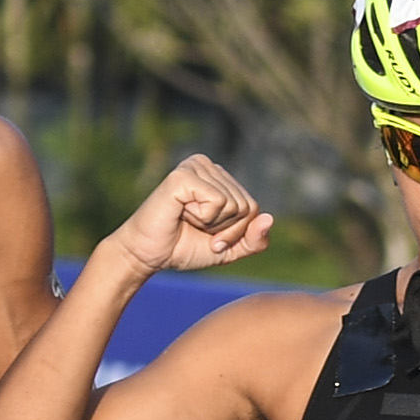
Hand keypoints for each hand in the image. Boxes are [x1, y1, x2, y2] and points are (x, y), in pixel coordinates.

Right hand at [112, 154, 273, 281]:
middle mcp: (207, 165)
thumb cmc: (185, 247)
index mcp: (219, 176)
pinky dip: (203, 218)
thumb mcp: (229, 249)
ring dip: (213, 225)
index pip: (253, 207)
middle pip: (247, 206)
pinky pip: (218, 202)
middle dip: (226, 230)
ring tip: (188, 220)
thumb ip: (254, 240)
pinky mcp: (183, 175)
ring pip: (234, 204)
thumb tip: (270, 218)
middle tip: (198, 230)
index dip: (237, 232)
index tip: (211, 237)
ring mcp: (195, 166)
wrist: (149, 255)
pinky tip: (182, 212)